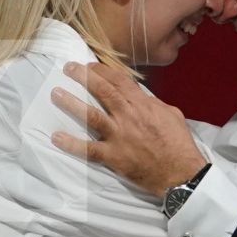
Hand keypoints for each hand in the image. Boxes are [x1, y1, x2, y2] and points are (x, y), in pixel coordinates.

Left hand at [50, 62, 207, 196]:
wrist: (181, 171)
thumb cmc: (179, 144)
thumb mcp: (172, 115)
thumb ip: (154, 104)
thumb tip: (143, 98)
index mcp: (143, 104)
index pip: (120, 80)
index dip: (103, 70)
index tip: (90, 65)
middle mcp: (128, 116)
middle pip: (102, 91)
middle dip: (84, 77)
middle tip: (68, 68)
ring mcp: (119, 136)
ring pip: (91, 115)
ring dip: (71, 103)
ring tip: (56, 94)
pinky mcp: (113, 156)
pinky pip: (88, 149)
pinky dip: (71, 143)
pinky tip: (56, 137)